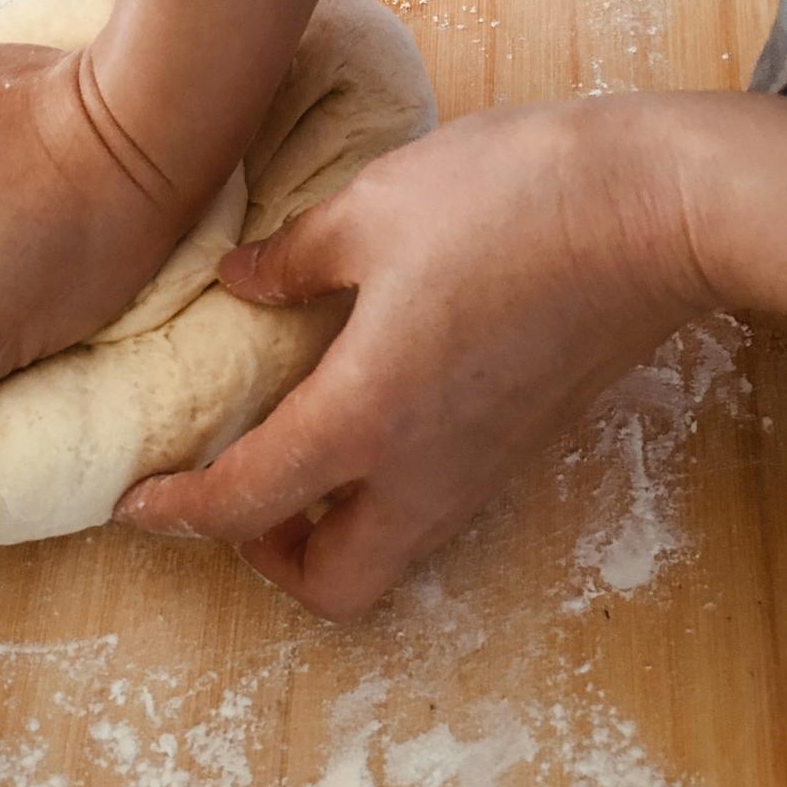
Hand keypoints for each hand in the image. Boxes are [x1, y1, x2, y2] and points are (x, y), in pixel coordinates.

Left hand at [117, 95, 725, 620]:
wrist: (653, 211)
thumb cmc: (509, 201)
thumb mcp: (372, 210)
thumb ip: (291, 261)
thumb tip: (241, 284)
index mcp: (366, 417)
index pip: (245, 501)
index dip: (177, 512)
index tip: (133, 505)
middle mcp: (424, 470)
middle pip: (335, 584)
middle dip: (270, 560)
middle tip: (239, 492)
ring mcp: (481, 468)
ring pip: (389, 550)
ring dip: (330, 527)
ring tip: (297, 450)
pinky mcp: (518, 445)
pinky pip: (431, 505)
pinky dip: (383, 491)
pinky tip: (368, 408)